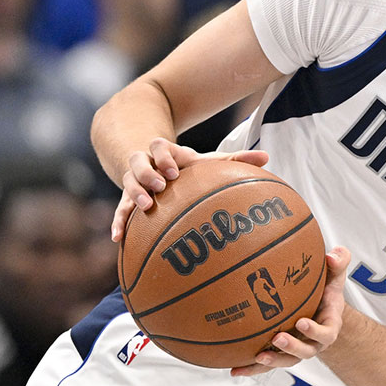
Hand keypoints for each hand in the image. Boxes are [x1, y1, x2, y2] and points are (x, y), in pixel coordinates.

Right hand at [110, 138, 270, 241]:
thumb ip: (234, 160)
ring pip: (128, 184)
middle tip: (160, 185)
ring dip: (135, 195)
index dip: (165, 157)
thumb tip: (267, 158)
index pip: (159, 146)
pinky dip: (118, 223)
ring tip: (146, 208)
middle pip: (139, 163)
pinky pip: (120, 210)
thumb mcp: (206, 161)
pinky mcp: (127, 200)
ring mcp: (134, 182)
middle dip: (148, 173)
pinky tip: (119, 238)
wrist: (153, 165)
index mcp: (164, 152)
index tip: (175, 171)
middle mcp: (145, 164)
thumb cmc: (187, 167)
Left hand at [232, 247, 349, 376]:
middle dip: (292, 347)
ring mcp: (297, 350)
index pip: (326, 332)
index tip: (301, 322)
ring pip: (286, 360)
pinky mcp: (282, 354)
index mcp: (329, 325)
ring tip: (257, 357)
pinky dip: (252, 368)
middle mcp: (314, 342)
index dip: (315, 331)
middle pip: (306, 352)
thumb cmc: (327, 291)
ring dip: (272, 361)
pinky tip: (234, 370)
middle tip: (277, 338)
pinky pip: (268, 365)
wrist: (322, 310)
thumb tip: (332, 256)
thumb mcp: (336, 275)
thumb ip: (339, 262)